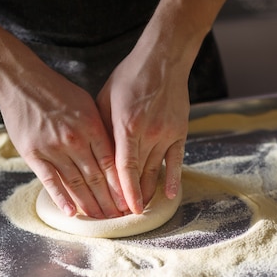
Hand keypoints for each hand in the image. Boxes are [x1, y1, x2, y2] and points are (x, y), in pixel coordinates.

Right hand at [0, 61, 127, 218]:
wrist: (22, 81)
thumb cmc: (57, 91)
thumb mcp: (87, 104)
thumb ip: (100, 130)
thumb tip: (116, 154)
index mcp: (92, 127)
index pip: (111, 165)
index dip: (121, 186)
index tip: (128, 201)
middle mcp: (75, 140)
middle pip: (96, 178)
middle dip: (109, 201)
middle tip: (118, 218)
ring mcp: (53, 148)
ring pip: (75, 183)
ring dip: (89, 204)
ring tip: (99, 219)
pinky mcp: (33, 154)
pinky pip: (50, 180)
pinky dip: (61, 198)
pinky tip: (71, 212)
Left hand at [97, 42, 189, 213]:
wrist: (163, 60)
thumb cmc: (129, 78)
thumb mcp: (105, 100)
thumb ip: (103, 129)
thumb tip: (96, 157)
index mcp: (126, 126)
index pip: (124, 168)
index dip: (122, 191)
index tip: (120, 209)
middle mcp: (148, 133)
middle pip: (139, 174)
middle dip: (131, 197)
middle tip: (124, 215)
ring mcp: (166, 134)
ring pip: (156, 171)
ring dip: (148, 192)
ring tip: (142, 209)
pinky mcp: (179, 132)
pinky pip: (176, 161)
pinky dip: (173, 179)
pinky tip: (169, 195)